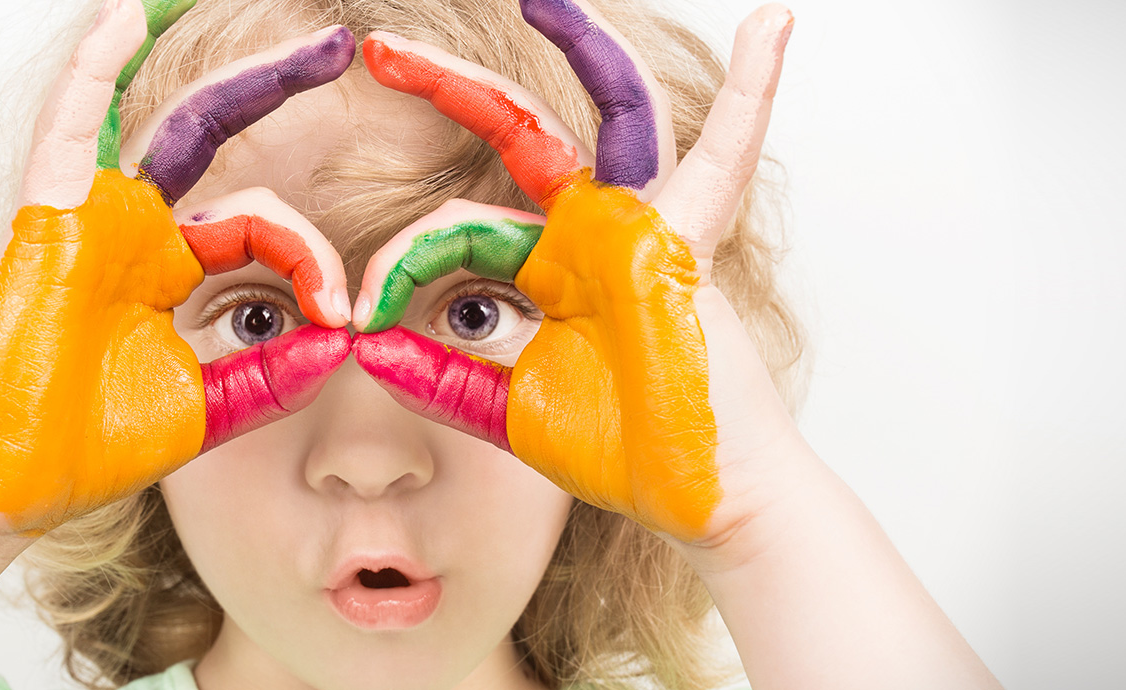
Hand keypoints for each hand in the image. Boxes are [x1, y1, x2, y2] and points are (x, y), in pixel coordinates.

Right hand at [0, 0, 357, 535]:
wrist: (3, 484)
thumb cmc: (82, 451)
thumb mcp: (203, 410)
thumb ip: (269, 378)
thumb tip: (342, 345)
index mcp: (169, 269)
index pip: (262, 226)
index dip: (312, 258)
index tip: (345, 311)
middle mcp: (134, 229)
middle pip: (213, 134)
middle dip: (275, 83)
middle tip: (339, 44)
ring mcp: (92, 216)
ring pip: (161, 120)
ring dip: (214, 67)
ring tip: (245, 9)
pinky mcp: (47, 214)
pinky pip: (71, 125)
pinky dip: (95, 69)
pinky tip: (125, 17)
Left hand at [349, 0, 799, 543]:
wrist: (702, 499)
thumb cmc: (629, 455)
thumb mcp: (510, 412)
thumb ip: (444, 381)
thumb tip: (366, 349)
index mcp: (552, 266)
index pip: (455, 230)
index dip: (397, 263)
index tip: (354, 316)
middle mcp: (594, 231)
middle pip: (514, 132)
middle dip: (447, 86)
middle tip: (378, 47)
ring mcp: (643, 227)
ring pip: (612, 112)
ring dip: (584, 46)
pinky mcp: (684, 242)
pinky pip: (720, 155)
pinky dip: (754, 93)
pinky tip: (770, 28)